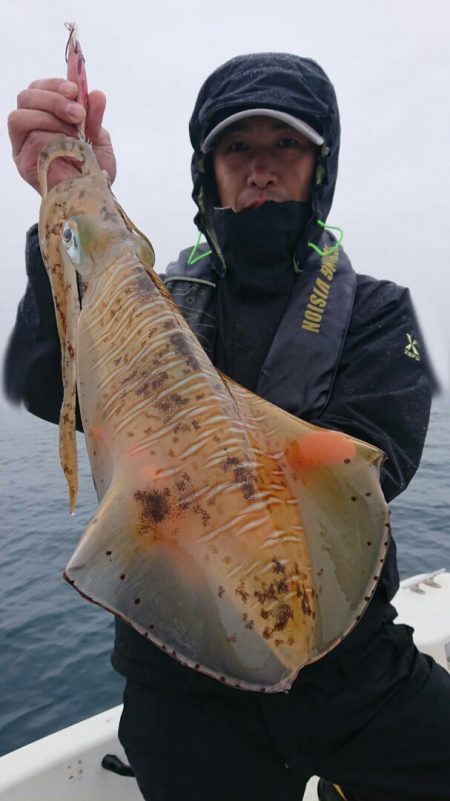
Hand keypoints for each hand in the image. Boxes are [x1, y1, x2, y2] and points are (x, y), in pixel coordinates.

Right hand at [7, 78, 116, 193]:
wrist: (94, 198)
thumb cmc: (93, 168)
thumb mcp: (98, 138)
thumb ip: (94, 116)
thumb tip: (97, 94)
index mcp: (42, 117)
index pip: (36, 89)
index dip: (53, 84)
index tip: (75, 90)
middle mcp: (28, 130)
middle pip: (25, 98)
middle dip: (53, 99)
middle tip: (78, 113)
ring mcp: (22, 147)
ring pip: (21, 117)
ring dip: (51, 118)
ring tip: (74, 132)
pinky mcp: (23, 164)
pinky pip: (31, 140)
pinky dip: (52, 139)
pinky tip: (68, 148)